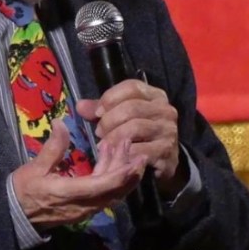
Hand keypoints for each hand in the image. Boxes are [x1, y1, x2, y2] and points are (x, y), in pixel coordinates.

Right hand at [11, 119, 145, 229]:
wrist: (15, 215)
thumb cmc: (24, 190)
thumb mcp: (35, 168)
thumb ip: (53, 148)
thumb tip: (62, 124)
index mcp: (71, 193)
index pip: (104, 185)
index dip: (123, 173)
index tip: (136, 157)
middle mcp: (83, 204)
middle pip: (115, 190)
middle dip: (128, 169)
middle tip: (130, 143)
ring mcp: (85, 209)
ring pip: (112, 192)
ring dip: (120, 171)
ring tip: (119, 146)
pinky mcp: (85, 208)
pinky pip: (105, 194)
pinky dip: (111, 177)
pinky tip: (106, 157)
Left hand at [76, 80, 185, 196]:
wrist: (163, 162)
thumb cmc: (140, 136)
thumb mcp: (122, 118)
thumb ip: (103, 110)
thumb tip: (80, 106)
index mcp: (155, 96)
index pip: (132, 87)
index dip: (110, 98)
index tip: (97, 112)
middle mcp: (165, 110)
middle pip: (131, 108)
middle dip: (109, 121)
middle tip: (99, 132)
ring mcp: (168, 130)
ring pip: (134, 128)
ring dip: (113, 138)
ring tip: (104, 145)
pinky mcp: (166, 151)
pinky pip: (139, 150)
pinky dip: (123, 154)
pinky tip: (116, 158)